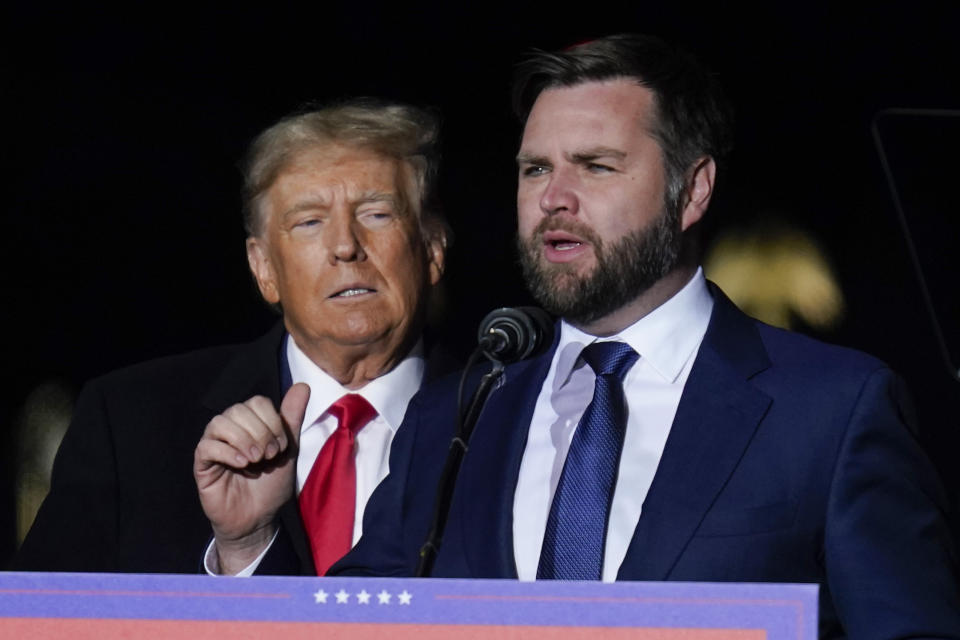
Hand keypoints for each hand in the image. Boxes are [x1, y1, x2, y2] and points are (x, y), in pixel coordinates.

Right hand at [193, 383, 309, 573]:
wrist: (257, 520)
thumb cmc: (270, 486)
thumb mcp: (288, 450)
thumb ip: (292, 418)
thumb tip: (302, 386)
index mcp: (250, 424)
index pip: (257, 402)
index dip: (272, 420)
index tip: (282, 446)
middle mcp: (230, 430)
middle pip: (239, 409)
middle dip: (260, 431)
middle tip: (270, 455)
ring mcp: (214, 445)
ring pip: (220, 422)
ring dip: (243, 439)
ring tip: (256, 460)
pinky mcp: (202, 464)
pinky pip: (207, 446)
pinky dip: (227, 452)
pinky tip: (242, 464)